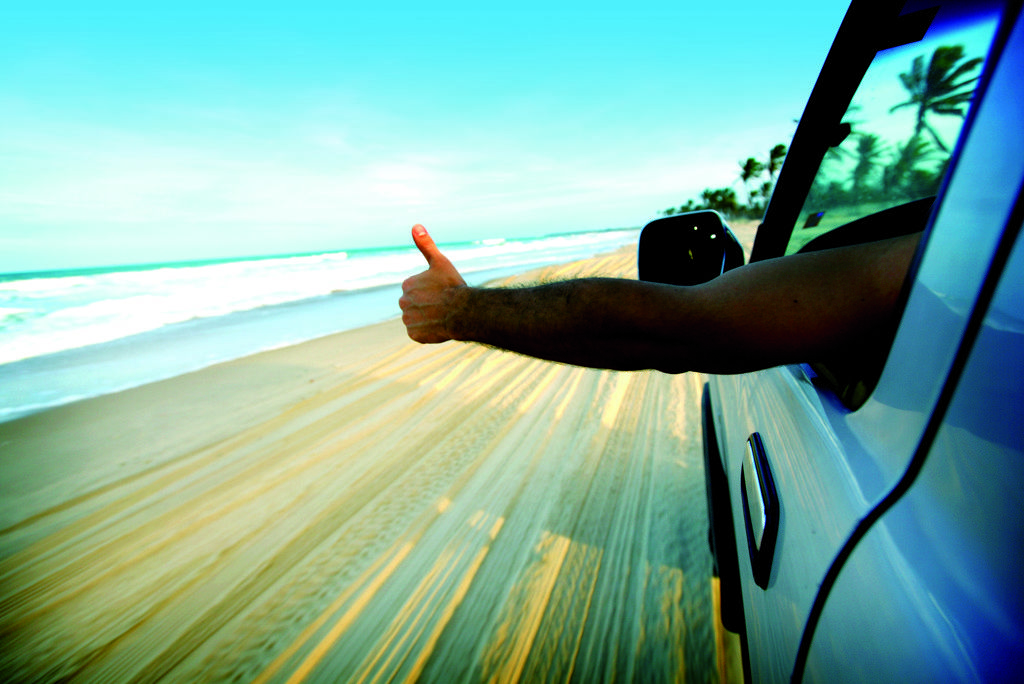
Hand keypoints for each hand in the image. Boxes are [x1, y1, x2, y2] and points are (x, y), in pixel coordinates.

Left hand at [400, 224, 466, 342]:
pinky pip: (419, 333)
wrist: (463, 312)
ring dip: (427, 319)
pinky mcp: (414, 335)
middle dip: (427, 306)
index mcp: (407, 285)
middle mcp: (403, 302)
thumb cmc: (453, 285)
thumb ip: (426, 245)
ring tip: (442, 316)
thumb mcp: (440, 262)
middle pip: (415, 305)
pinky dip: (428, 332)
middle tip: (443, 305)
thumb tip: (415, 225)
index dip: (431, 292)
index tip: (442, 292)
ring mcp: (408, 320)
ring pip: (417, 320)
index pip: (417, 291)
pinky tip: (439, 326)